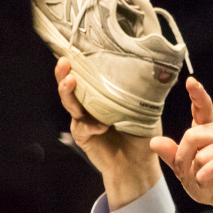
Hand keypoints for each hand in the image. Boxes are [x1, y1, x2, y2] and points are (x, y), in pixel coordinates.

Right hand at [55, 58, 161, 208]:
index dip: (80, 62)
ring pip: (70, 103)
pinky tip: (102, 126)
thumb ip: (140, 89)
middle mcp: (89, 104)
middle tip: (65, 61)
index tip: (76, 49)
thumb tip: (148, 64)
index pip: (88, 75)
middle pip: (71, 85)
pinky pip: (82, 127)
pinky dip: (92, 125)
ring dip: (68, 91)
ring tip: (70, 81)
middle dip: (64, 73)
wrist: (138, 164)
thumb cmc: (142, 134)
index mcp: (102, 94)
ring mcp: (83, 120)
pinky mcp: (82, 135)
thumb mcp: (146, 106)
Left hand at [150, 78, 212, 212]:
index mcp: (205, 131)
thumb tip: (154, 141)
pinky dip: (208, 171)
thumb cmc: (209, 183)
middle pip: (192, 134)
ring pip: (203, 151)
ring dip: (196, 169)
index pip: (201, 108)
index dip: (197, 94)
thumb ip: (171, 156)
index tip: (191, 82)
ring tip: (202, 178)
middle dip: (183, 158)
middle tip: (185, 174)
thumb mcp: (184, 172)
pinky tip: (204, 178)